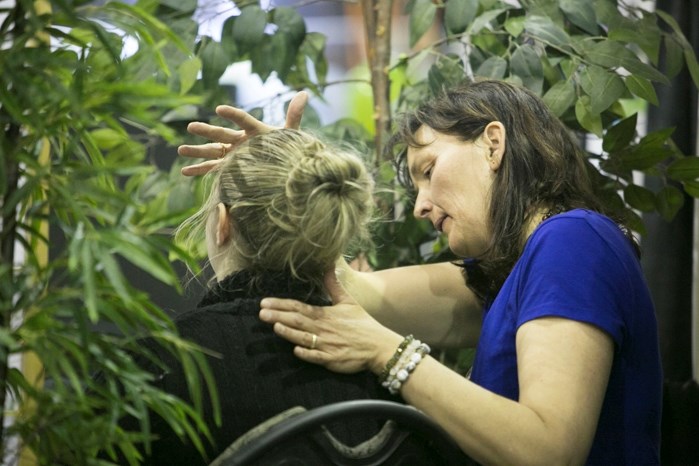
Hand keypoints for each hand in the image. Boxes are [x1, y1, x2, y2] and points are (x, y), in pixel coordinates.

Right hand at [178, 91, 308, 175]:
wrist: (283, 165)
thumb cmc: (286, 148)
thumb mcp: (291, 134)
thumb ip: (294, 115)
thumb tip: (305, 93)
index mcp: (254, 130)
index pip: (243, 120)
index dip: (232, 114)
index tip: (219, 109)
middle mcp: (240, 141)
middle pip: (221, 135)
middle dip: (206, 131)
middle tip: (191, 126)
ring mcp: (233, 155)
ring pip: (212, 152)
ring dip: (196, 151)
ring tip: (180, 149)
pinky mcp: (229, 168)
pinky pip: (212, 169)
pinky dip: (199, 170)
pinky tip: (184, 171)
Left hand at [259, 269, 401, 374]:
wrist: (379, 345)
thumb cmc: (363, 324)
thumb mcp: (348, 301)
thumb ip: (334, 285)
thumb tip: (328, 265)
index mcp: (325, 314)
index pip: (299, 307)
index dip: (281, 304)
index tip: (264, 302)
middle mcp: (324, 328)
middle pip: (298, 321)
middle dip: (279, 316)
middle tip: (261, 313)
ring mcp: (327, 344)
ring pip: (305, 337)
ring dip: (290, 333)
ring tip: (275, 327)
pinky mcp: (333, 359)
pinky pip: (318, 356)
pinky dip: (308, 353)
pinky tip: (296, 351)